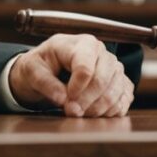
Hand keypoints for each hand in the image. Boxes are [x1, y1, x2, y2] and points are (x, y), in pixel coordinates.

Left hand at [8, 34, 133, 117]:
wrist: (49, 67)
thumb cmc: (41, 65)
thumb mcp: (32, 70)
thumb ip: (46, 83)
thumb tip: (62, 99)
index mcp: (80, 43)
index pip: (85, 68)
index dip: (76, 90)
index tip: (65, 102)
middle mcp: (102, 52)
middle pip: (102, 81)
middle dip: (86, 102)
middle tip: (71, 112)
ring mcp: (114, 67)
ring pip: (115, 92)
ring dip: (97, 109)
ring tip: (80, 113)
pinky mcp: (120, 82)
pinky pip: (124, 100)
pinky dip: (110, 111)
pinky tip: (94, 112)